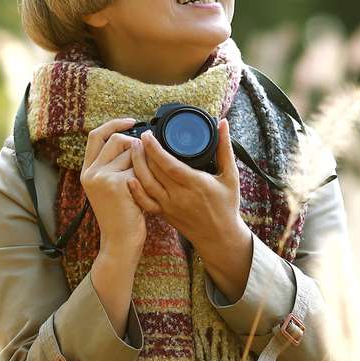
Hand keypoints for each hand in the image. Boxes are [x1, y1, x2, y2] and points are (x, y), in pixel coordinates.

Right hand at [81, 117, 146, 253]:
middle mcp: (91, 173)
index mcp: (87, 171)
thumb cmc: (122, 215)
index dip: (114, 124)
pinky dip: (147, 177)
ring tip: (143, 185)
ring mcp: (101, 177)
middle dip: (135, 147)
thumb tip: (136, 140)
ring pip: (131, 154)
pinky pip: (139, 168)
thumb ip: (115, 165)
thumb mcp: (112, 187)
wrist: (120, 241)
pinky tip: (145, 193)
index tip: (132, 122)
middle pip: (116, 140)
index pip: (96, 135)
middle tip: (144, 163)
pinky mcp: (116, 183)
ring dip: (143, 165)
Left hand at [127, 117, 244, 250]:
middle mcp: (179, 195)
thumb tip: (223, 123)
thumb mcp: (230, 176)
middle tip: (138, 138)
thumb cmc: (226, 206)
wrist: (219, 237)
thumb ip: (224, 148)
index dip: (154, 149)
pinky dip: (135, 190)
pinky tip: (129, 177)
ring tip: (132, 150)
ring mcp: (169, 206)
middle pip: (154, 172)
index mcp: (195, 184)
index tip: (147, 135)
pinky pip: (145, 202)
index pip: (169, 164)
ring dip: (136, 166)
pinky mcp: (163, 213)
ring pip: (146, 185)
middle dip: (142, 153)